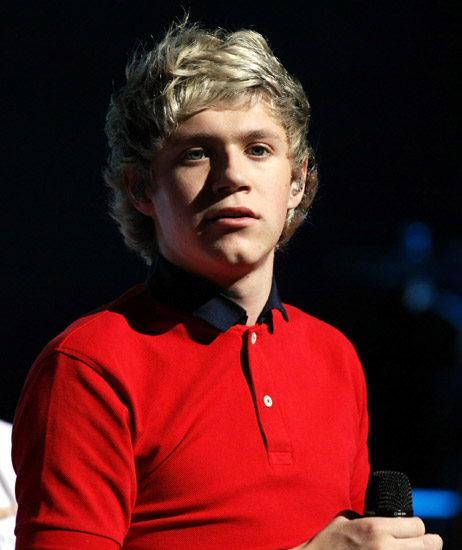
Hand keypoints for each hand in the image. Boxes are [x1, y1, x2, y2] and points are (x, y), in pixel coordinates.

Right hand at [289, 514, 442, 548]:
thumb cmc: (329, 541)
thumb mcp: (347, 518)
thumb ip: (370, 517)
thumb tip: (387, 519)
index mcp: (377, 529)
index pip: (418, 526)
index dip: (417, 527)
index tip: (413, 529)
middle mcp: (386, 549)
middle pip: (429, 546)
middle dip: (427, 543)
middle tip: (424, 542)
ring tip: (409, 549)